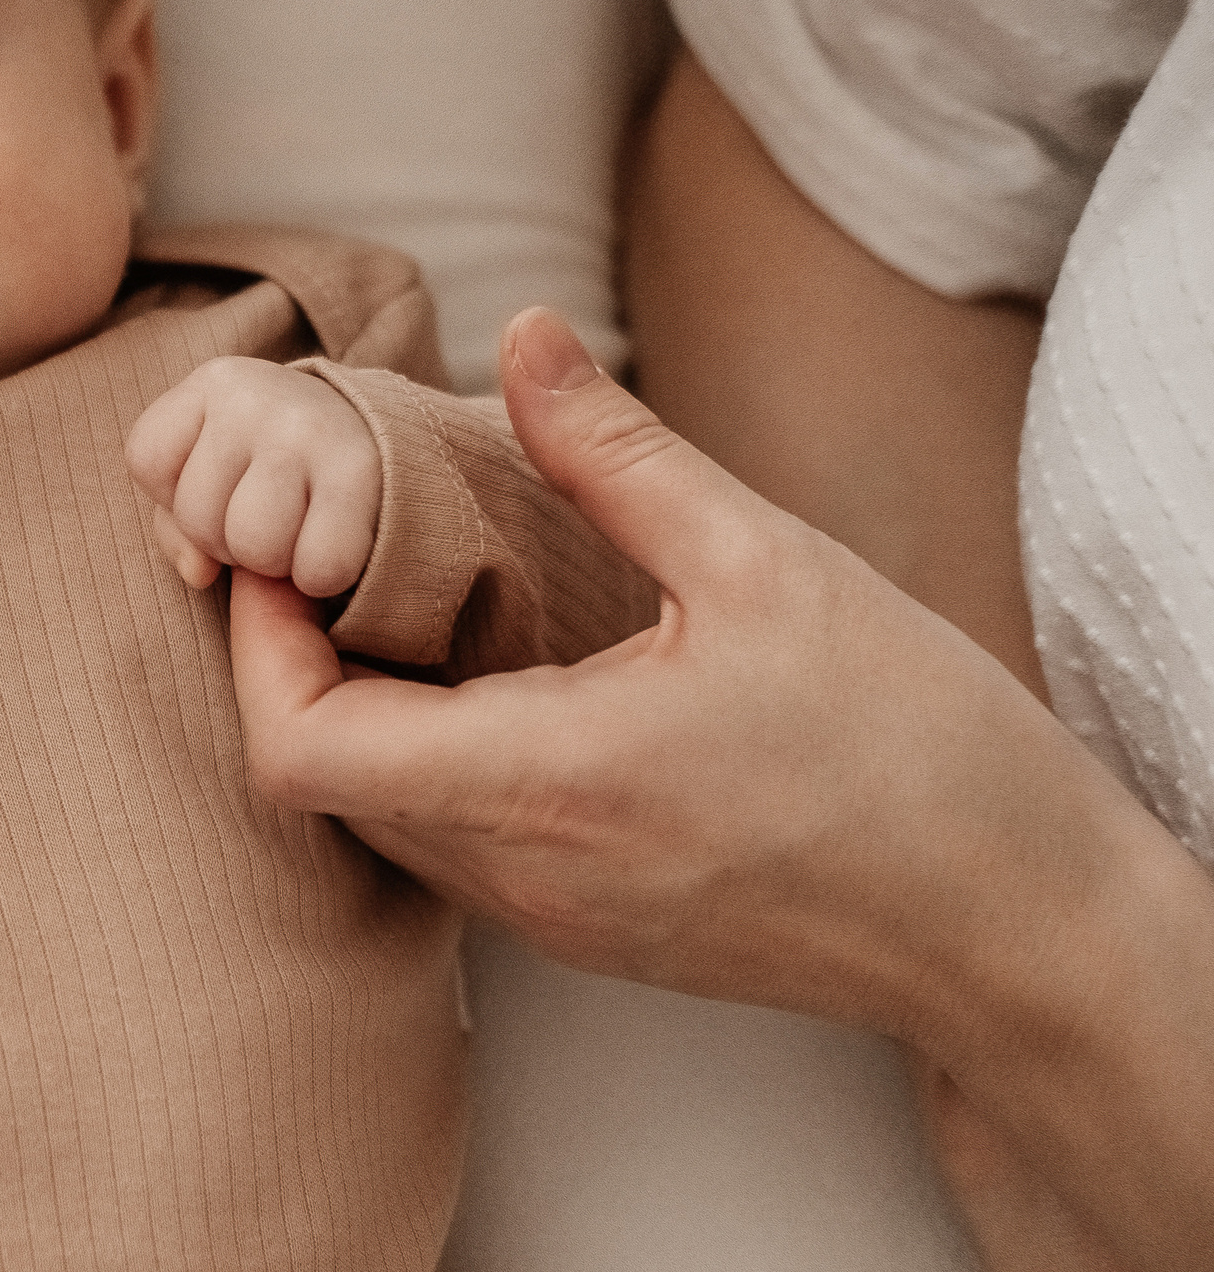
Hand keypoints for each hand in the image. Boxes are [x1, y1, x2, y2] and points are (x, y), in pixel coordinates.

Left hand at [125, 357, 382, 595]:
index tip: (222, 483)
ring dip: (275, 563)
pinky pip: (317, 567)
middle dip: (227, 539)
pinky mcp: (361, 474)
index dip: (174, 494)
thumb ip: (178, 524)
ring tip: (298, 529)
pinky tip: (333, 545)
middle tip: (269, 514)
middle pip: (198, 517)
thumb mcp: (217, 470)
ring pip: (254, 546)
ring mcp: (311, 430)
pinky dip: (321, 577)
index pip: (147, 460)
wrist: (387, 438)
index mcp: (214, 382)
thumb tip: (199, 575)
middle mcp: (258, 395)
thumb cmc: (278, 464)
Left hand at [230, 306, 1213, 1271]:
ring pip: (380, 821)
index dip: (254, 646)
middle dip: (292, 663)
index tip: (277, 555)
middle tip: (324, 551)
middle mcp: (522, 872)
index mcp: (548, 779)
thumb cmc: (919, 751)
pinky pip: (453, 849)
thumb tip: (522, 335)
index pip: (298, 750)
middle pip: (319, 784)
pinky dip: (430, 762)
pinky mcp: (586, 936)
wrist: (1018, 932)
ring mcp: (549, 922)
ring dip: (362, 714)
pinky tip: (493, 683)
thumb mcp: (769, 566)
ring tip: (404, 602)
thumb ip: (617, 452)